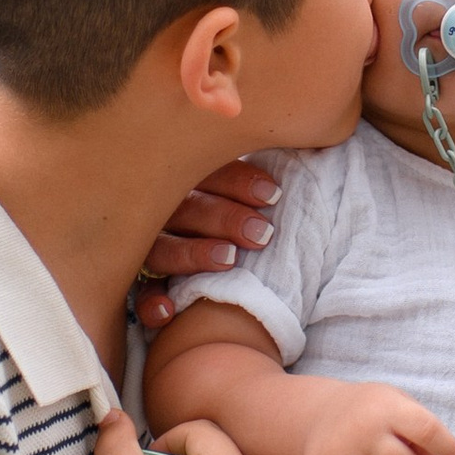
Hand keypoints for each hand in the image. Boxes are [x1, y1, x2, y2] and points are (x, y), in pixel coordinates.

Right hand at [130, 159, 280, 330]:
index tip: (274, 194)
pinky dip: (150, 303)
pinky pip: (138, 294)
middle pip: (186, 208)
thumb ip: (261, 168)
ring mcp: (145, 244)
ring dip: (194, 253)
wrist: (183, 242)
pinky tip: (168, 312)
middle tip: (262, 234)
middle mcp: (161, 208)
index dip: (239, 181)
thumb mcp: (236, 181)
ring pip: (161, 248)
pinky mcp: (139, 281)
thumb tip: (317, 142)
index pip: (208, 171)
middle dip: (225, 218)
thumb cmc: (229, 208)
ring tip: (230, 259)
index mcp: (185, 176)